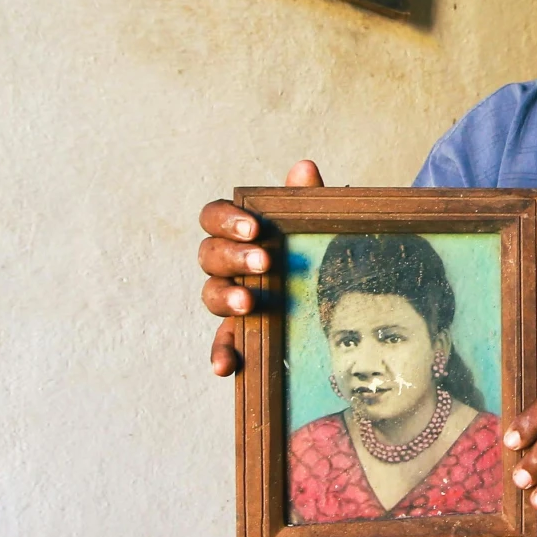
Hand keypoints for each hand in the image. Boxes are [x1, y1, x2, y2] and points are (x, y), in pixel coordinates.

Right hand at [198, 160, 322, 374]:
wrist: (326, 287)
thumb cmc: (308, 247)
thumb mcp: (309, 224)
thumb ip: (304, 199)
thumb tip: (305, 169)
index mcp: (236, 231)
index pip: (212, 217)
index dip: (227, 220)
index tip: (254, 227)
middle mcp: (225, 264)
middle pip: (210, 255)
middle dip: (234, 257)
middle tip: (264, 262)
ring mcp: (229, 297)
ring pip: (210, 295)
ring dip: (226, 298)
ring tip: (249, 304)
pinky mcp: (238, 331)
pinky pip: (222, 342)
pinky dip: (220, 353)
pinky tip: (226, 366)